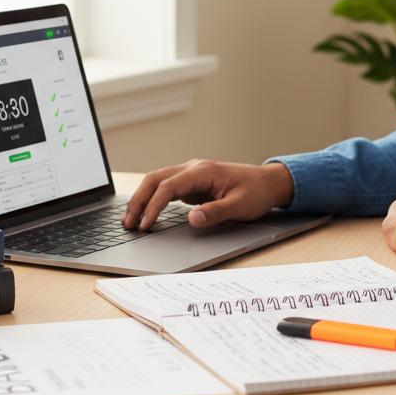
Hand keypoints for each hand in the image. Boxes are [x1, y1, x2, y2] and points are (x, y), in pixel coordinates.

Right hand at [123, 159, 294, 230]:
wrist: (268, 182)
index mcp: (202, 171)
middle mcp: (193, 168)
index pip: (168, 186)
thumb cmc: (256, 192)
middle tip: (127, 223)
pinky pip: (166, 188)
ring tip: (129, 220)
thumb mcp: (239, 206)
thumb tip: (192, 219)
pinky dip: (152, 199)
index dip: (153, 206)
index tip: (145, 225)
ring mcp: (191, 174)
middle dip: (138, 200)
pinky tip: (145, 213)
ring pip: (158, 181)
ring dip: (142, 198)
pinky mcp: (192, 183)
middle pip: (156, 179)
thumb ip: (215, 212)